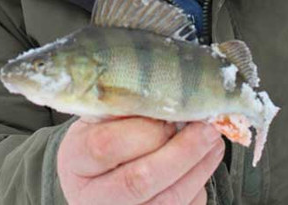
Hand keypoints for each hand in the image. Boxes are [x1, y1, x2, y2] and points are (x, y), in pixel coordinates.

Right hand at [57, 117, 224, 203]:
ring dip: (197, 169)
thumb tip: (171, 94)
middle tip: (206, 129)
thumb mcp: (99, 119)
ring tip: (212, 143)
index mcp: (75, 159)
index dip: (145, 130)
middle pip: (139, 180)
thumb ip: (126, 107)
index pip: (106, 146)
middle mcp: (92, 196)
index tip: (171, 113)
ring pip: (166, 201)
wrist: (91, 180)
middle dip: (182, 152)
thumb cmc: (99, 141)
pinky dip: (197, 188)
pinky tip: (201, 165)